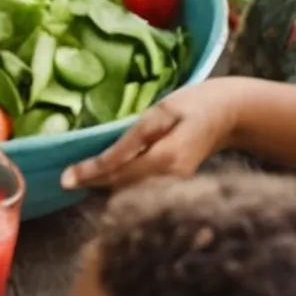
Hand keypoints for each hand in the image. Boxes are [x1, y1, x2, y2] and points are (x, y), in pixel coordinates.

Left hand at [64, 79, 244, 191]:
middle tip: (65, 179)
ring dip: (105, 186)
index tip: (65, 180)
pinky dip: (122, 183)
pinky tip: (104, 176)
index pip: (119, 172)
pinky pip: (142, 188)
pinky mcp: (176, 185)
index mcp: (166, 158)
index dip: (90, 175)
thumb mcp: (160, 113)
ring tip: (78, 178)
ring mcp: (175, 184)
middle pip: (122, 187)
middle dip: (94, 184)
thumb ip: (133, 138)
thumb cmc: (193, 105)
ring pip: (131, 190)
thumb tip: (104, 160)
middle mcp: (170, 178)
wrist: (230, 114)